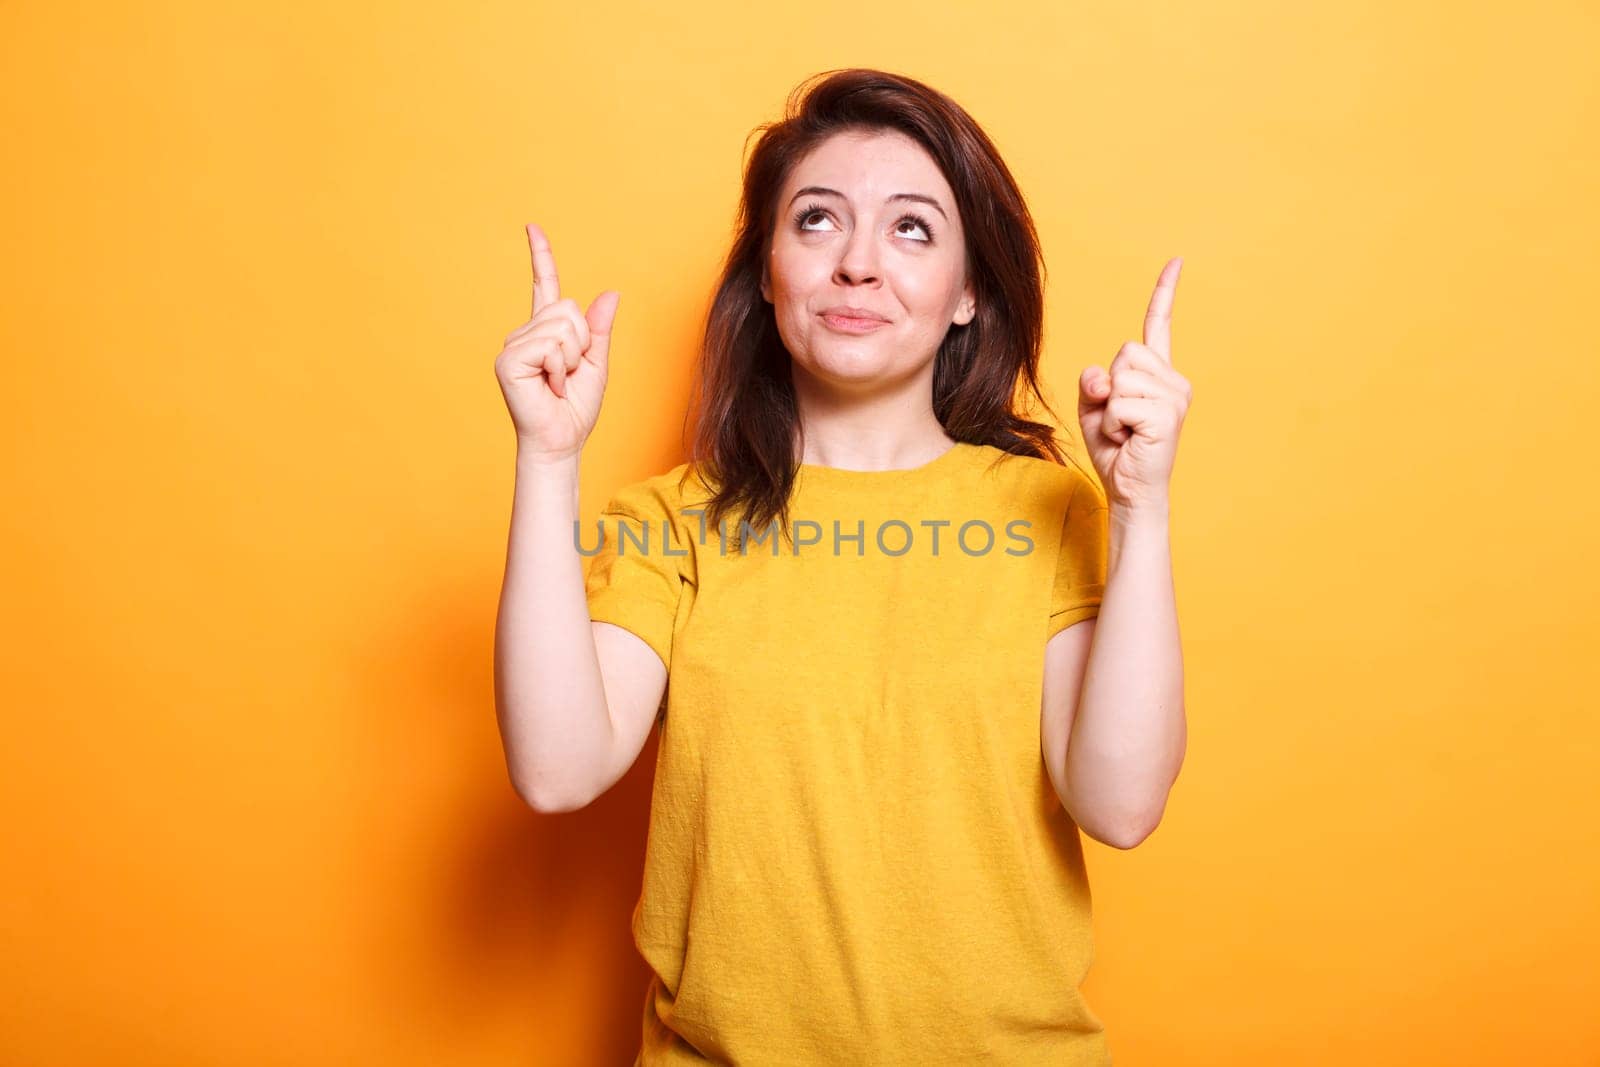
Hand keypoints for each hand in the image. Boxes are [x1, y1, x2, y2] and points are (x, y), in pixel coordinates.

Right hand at [494, 222, 619, 462]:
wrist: (561, 441)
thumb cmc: (574, 408)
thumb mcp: (596, 364)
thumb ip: (599, 329)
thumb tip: (611, 293)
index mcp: (546, 332)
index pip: (543, 285)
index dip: (540, 256)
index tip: (532, 227)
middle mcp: (525, 334)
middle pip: (567, 308)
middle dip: (580, 342)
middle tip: (567, 373)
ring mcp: (513, 346)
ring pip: (561, 326)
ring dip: (570, 358)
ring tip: (557, 381)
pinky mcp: (508, 361)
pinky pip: (549, 346)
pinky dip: (557, 368)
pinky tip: (546, 385)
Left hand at [1077, 257, 1191, 512]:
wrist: (1129, 490)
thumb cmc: (1114, 449)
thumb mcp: (1093, 407)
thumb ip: (1093, 382)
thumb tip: (1104, 377)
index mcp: (1157, 374)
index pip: (1159, 325)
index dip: (1165, 293)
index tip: (1176, 261)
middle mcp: (1173, 380)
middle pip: (1124, 352)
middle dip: (1108, 386)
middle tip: (1119, 419)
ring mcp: (1175, 396)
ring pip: (1120, 377)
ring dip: (1108, 409)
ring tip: (1123, 431)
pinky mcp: (1167, 415)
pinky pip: (1119, 403)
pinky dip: (1111, 424)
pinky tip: (1127, 439)